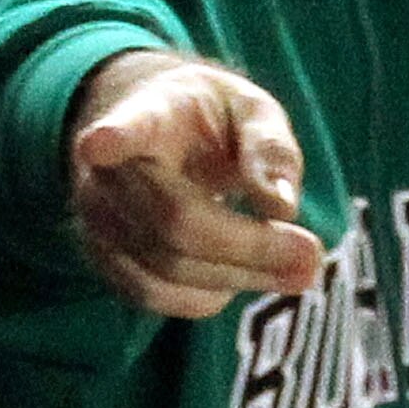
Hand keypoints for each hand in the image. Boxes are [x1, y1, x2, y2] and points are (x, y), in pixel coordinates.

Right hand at [69, 49, 324, 317]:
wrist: (151, 139)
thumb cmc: (208, 121)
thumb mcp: (251, 111)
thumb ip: (269, 149)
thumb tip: (282, 207)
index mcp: (145, 117)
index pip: (123, 129)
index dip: (112, 139)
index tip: (98, 143)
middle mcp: (107, 173)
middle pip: (175, 225)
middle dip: (251, 247)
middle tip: (312, 254)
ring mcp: (96, 222)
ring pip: (168, 271)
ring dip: (239, 278)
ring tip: (296, 269)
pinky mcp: (104, 262)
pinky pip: (157, 296)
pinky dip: (209, 295)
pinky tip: (246, 272)